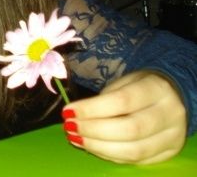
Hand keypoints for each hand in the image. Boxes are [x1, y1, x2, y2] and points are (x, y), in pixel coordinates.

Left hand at [62, 71, 186, 163]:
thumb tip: (75, 116)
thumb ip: (105, 98)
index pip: (122, 101)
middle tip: (69, 127)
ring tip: (75, 138)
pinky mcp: (169, 153)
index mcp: (156, 88)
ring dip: (98, 147)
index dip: (91, 109)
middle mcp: (169, 114)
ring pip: (133, 150)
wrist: (174, 97)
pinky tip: (91, 147)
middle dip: (93, 130)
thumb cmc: (140, 87)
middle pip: (129, 129)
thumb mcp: (124, 82)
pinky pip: (136, 160)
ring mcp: (172, 137)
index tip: (68, 111)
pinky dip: (110, 155)